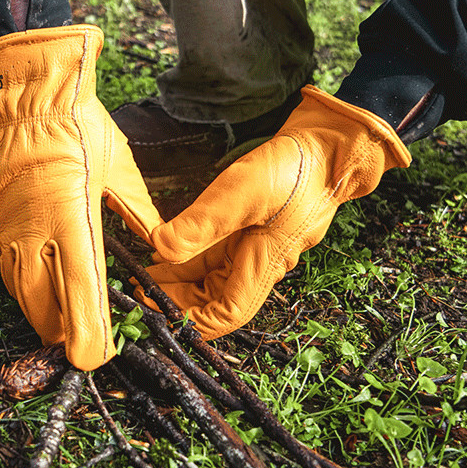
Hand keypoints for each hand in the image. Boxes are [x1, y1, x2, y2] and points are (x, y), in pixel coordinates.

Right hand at [0, 26, 161, 369]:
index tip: (96, 357)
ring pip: (20, 291)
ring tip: (61, 327)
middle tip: (82, 345)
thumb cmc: (80, 126)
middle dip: (63, 332)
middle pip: (43, 305)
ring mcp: (5, 227)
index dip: (88, 332)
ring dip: (41, 312)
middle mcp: (32, 230)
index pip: (80, 291)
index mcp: (71, 218)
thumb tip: (160, 242)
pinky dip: (24, 283)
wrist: (27, 92)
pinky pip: (6, 266)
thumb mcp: (122, 170)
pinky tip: (40, 287)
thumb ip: (139, 214)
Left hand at [145, 86, 410, 338]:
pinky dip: (189, 258)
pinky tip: (165, 251)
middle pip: (214, 300)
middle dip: (177, 301)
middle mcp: (259, 264)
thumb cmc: (294, 171)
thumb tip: (161, 249)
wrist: (327, 146)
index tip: (157, 311)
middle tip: (139, 291)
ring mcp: (255, 248)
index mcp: (263, 265)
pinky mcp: (250, 231)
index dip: (192, 321)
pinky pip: (215, 256)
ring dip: (180, 281)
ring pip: (211, 278)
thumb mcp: (240, 193)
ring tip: (144, 274)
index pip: (227, 313)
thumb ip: (200, 224)